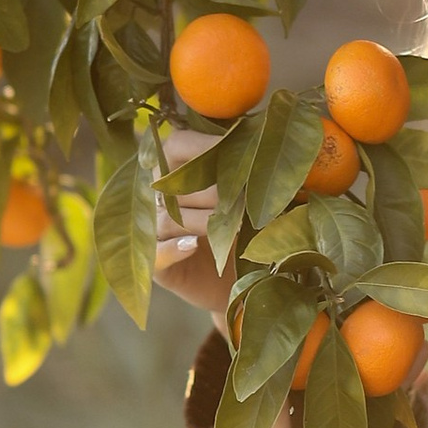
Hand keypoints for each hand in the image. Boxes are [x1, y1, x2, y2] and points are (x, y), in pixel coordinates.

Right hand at [151, 123, 236, 324]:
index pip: (178, 144)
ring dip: (205, 222)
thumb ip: (253, 174)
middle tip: (248, 200)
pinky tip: (194, 246)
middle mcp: (162, 198)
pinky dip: (174, 248)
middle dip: (216, 190)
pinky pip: (157, 253)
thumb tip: (272, 148)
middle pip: (175, 182)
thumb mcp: (256, 199)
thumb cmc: (253, 231)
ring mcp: (156, 232)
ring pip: (170, 218)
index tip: (242, 152)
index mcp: (180, 169)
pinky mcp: (158, 265)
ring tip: (238, 229)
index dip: (206, 146)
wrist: (249, 283)